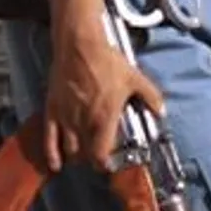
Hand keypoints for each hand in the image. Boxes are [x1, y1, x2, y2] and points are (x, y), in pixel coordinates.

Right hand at [42, 23, 166, 173]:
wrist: (80, 45)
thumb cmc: (106, 61)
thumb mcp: (135, 78)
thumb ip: (151, 96)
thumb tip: (161, 111)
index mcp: (104, 117)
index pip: (100, 154)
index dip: (104, 164)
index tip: (108, 165)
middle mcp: (84, 121)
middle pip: (85, 154)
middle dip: (91, 158)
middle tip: (97, 156)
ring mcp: (66, 116)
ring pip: (69, 148)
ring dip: (76, 155)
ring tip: (82, 154)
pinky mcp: (52, 109)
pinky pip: (49, 138)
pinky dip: (52, 153)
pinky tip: (56, 163)